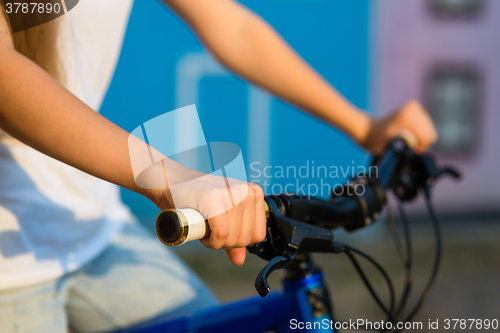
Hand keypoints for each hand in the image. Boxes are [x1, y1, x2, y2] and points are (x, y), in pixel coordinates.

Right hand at [151, 165, 266, 265]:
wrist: (172, 184)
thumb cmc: (198, 201)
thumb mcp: (222, 217)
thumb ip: (234, 236)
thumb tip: (239, 260)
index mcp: (254, 193)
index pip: (258, 234)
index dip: (239, 242)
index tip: (223, 234)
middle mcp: (247, 191)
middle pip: (246, 238)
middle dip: (226, 243)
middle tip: (210, 232)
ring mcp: (232, 193)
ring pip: (233, 238)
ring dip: (216, 243)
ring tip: (205, 229)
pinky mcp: (214, 198)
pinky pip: (221, 234)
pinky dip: (211, 241)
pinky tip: (203, 233)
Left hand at [360, 100, 437, 154]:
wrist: (367, 128)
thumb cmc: (376, 141)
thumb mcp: (389, 151)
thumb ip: (405, 151)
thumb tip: (416, 151)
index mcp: (407, 117)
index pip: (428, 137)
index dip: (420, 148)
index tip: (407, 149)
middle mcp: (412, 108)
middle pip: (429, 133)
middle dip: (420, 142)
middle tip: (404, 144)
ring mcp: (413, 106)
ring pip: (428, 129)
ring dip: (419, 137)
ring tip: (402, 138)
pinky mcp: (413, 107)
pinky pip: (425, 125)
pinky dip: (418, 132)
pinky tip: (406, 133)